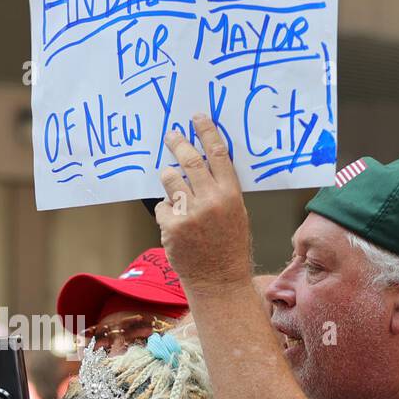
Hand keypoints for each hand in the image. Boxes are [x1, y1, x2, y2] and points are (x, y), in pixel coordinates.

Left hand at [156, 113, 252, 290]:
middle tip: (171, 135)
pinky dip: (166, 212)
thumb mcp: (236, 213)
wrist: (219, 280)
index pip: (218, 154)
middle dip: (178, 143)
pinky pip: (162, 207)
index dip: (207, 132)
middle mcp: (211, 200)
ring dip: (168, 177)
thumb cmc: (229, 246)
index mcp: (230, 194)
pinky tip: (175, 224)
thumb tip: (204, 164)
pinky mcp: (172, 227)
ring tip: (173, 185)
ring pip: (170, 179)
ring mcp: (190, 214)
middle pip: (189, 160)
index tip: (197, 118)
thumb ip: (221, 189)